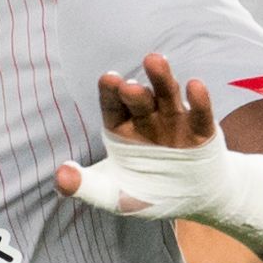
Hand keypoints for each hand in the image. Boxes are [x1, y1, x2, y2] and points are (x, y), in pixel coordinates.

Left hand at [53, 54, 220, 188]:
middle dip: (133, 92)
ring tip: (155, 61)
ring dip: (161, 79)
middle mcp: (147, 119)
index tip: (109, 79)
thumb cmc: (147, 191)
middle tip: (128, 86)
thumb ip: (85, 185)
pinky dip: (198, 100)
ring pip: (167, 96)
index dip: (110, 93)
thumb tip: (60, 176)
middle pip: (138, 99)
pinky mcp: (201, 132)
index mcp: (122, 128)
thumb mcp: (112, 194)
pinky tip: (194, 85)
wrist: (192, 201)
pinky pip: (200, 114)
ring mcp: (175, 122)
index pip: (113, 107)